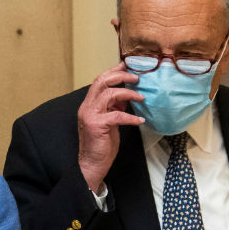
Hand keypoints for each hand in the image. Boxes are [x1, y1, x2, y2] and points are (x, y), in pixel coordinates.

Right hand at [77, 62, 144, 191]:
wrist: (92, 164)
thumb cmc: (101, 145)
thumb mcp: (109, 121)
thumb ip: (114, 107)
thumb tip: (127, 96)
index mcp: (88, 105)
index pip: (99, 81)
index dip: (114, 71)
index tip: (128, 65)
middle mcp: (86, 107)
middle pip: (101, 81)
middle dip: (121, 76)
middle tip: (137, 78)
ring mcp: (90, 116)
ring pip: (109, 93)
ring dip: (128, 93)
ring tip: (141, 98)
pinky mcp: (97, 125)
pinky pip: (117, 115)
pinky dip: (131, 117)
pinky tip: (140, 121)